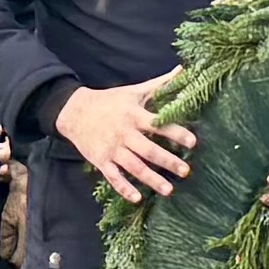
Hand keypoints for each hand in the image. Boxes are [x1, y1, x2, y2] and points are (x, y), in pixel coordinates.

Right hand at [55, 77, 197, 201]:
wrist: (74, 111)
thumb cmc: (110, 101)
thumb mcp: (134, 91)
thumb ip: (159, 84)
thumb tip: (182, 70)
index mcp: (134, 115)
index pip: (158, 125)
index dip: (176, 133)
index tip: (193, 142)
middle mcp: (124, 133)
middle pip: (149, 150)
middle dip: (168, 161)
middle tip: (186, 171)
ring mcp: (112, 149)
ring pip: (134, 167)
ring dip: (152, 179)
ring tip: (169, 190)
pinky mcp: (101, 161)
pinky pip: (113, 177)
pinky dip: (124, 188)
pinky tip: (137, 198)